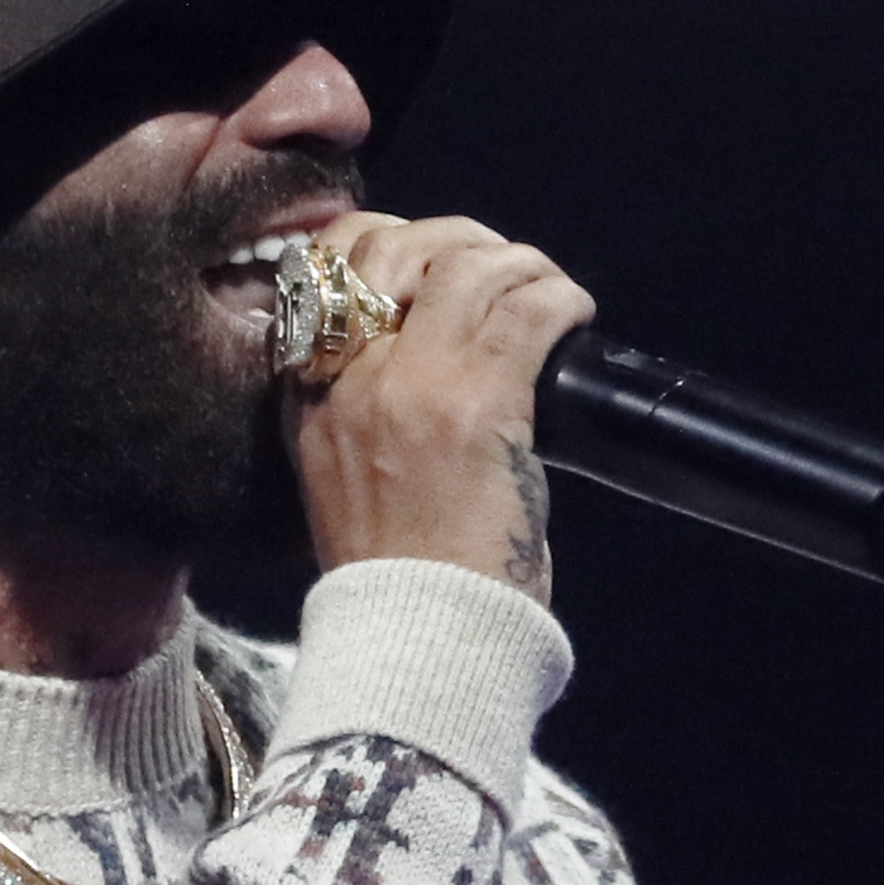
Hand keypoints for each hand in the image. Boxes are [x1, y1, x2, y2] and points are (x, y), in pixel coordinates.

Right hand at [286, 212, 596, 607]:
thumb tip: (427, 359)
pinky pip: (526, 310)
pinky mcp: (478, 404)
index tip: (433, 263)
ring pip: (469, 266)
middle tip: (502, 268)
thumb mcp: (344, 481)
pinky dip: (560, 298)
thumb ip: (365, 414)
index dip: (384, 241)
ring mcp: (412, 386)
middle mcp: (350, 379)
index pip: (323, 269)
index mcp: (308, 397)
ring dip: (522, 265)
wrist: (420, 643)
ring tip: (548, 291)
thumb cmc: (400, 581)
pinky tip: (575, 314)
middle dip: (457, 240)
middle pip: (395, 246)